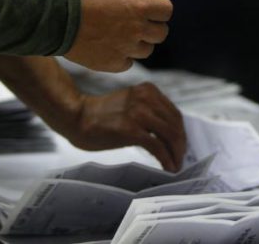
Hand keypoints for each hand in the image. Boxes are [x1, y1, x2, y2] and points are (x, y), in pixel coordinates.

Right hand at [66, 0, 171, 71]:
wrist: (55, 16)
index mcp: (141, 5)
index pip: (167, 11)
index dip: (159, 9)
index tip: (150, 9)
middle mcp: (138, 28)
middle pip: (162, 33)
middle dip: (153, 26)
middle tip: (138, 22)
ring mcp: (127, 48)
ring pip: (147, 49)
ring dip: (139, 42)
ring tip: (121, 34)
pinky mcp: (114, 63)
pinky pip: (129, 62)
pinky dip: (123, 55)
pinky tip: (110, 45)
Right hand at [70, 83, 185, 171]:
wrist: (77, 117)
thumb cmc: (101, 115)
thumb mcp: (131, 104)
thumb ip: (150, 112)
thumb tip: (169, 134)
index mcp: (148, 90)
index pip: (174, 113)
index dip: (181, 132)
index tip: (181, 146)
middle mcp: (147, 98)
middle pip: (175, 124)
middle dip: (181, 144)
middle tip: (180, 159)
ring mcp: (140, 113)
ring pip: (170, 135)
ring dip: (176, 153)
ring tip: (175, 165)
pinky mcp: (132, 130)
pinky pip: (158, 146)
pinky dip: (167, 159)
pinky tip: (168, 167)